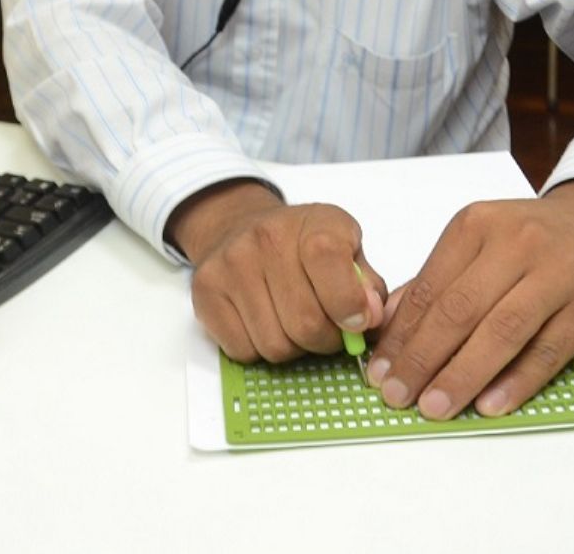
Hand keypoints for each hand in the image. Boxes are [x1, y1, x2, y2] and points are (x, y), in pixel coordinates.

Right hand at [169, 180, 386, 363]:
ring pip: (275, 345)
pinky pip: (242, 350)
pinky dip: (259, 349)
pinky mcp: (205, 291)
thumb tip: (368, 319)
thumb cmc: (303, 244)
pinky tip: (265, 323)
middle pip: (305, 323)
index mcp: (313, 223)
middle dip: (325, 340)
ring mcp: (230, 264)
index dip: (349, 304)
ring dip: (293, 348)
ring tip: (293, 324)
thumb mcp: (348, 250)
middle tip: (326, 330)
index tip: (356, 321)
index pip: (328, 260)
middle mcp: (265, 238)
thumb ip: (367, 286)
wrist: (240, 225)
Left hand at [366, 179, 573, 419]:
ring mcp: (557, 275)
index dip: (401, 335)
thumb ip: (436, 280)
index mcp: (476, 226)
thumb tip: (391, 327)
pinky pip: (548, 351)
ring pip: (502, 332)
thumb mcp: (478, 241)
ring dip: (464, 374)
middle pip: (460, 310)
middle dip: (423, 358)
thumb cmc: (529, 238)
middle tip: (398, 395)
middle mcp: (515, 245)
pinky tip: (489, 404)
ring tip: (435, 406)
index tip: (379, 372)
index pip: (430, 289)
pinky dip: (516, 381)